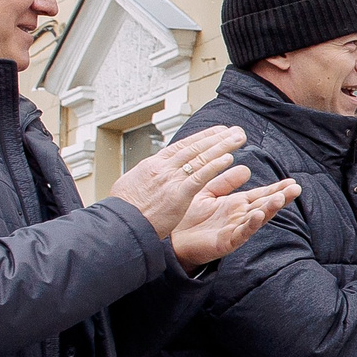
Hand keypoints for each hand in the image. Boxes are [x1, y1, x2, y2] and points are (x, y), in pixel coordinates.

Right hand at [111, 126, 249, 236]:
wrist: (119, 225)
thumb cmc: (124, 210)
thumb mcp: (131, 185)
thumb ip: (146, 176)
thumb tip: (149, 171)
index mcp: (152, 165)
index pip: (181, 146)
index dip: (201, 138)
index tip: (216, 132)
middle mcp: (162, 168)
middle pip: (194, 148)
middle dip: (216, 138)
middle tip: (234, 130)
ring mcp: (170, 180)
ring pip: (200, 158)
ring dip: (221, 147)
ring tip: (237, 138)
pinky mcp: (177, 194)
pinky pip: (200, 177)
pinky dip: (214, 167)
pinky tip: (228, 159)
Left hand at [169, 173, 299, 272]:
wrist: (171, 239)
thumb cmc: (188, 218)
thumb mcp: (208, 193)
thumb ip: (226, 182)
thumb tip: (246, 168)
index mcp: (236, 204)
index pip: (261, 194)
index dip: (276, 188)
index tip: (292, 181)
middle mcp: (239, 216)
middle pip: (265, 205)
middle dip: (281, 197)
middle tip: (296, 189)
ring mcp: (235, 229)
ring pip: (257, 218)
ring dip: (270, 209)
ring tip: (281, 198)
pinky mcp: (226, 242)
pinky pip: (241, 233)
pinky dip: (251, 225)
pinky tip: (258, 216)